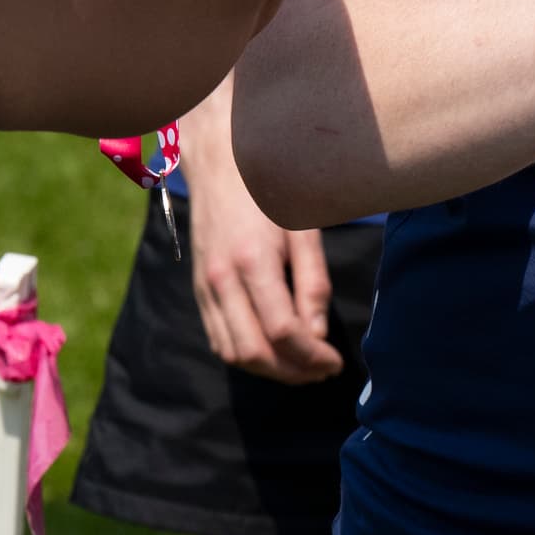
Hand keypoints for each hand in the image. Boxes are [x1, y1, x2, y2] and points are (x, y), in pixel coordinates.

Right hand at [187, 139, 342, 384]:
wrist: (219, 161)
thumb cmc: (270, 189)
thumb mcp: (304, 228)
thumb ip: (312, 283)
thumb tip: (317, 334)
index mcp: (253, 261)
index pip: (283, 331)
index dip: (312, 356)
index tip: (335, 361)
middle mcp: (223, 280)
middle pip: (255, 352)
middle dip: (293, 372)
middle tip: (321, 370)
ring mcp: (206, 287)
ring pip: (234, 353)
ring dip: (269, 370)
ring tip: (301, 366)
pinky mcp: (200, 289)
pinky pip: (219, 339)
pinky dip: (246, 356)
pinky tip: (273, 351)